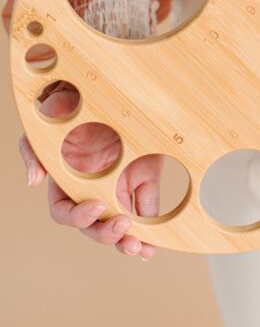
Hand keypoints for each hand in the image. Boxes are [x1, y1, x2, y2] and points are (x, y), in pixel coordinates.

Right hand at [18, 80, 160, 259]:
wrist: (106, 84)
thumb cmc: (72, 102)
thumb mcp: (46, 118)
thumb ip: (33, 150)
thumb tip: (33, 183)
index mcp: (66, 180)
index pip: (65, 211)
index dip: (79, 216)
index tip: (98, 206)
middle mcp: (91, 188)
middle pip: (93, 226)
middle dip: (105, 234)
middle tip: (122, 229)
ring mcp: (117, 186)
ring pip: (118, 225)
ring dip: (127, 241)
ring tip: (138, 248)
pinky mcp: (142, 180)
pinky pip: (145, 210)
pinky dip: (150, 230)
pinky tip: (154, 244)